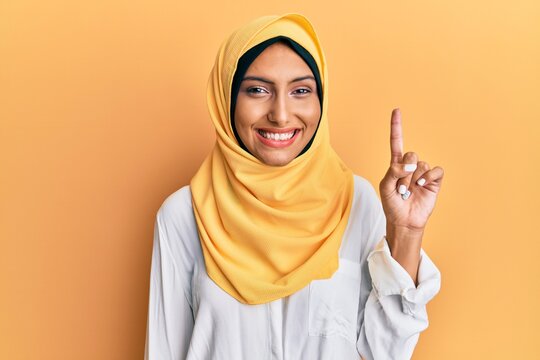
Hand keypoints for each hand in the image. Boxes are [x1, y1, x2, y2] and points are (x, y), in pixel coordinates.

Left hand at [379, 109, 443, 283]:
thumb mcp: (386, 186)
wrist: (404, 220)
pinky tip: (422, 186)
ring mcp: (422, 172)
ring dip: (413, 179)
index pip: (396, 142)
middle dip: (404, 173)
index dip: (397, 126)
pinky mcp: (434, 180)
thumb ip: (394, 171)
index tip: (396, 110)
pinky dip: (428, 177)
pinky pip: (435, 170)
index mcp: (396, 164)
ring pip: (421, 164)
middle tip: (401, 188)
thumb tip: (411, 165)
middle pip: (410, 155)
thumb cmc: (392, 203)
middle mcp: (410, 166)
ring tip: (409, 192)